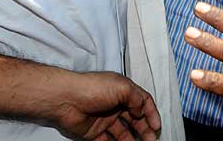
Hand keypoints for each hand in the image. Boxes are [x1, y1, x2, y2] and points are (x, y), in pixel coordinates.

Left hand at [46, 71, 160, 140]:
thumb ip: (136, 99)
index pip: (142, 102)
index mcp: (123, 91)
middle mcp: (114, 104)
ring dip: (133, 139)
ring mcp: (104, 119)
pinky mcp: (93, 132)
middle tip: (151, 139)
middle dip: (144, 129)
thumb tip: (142, 111)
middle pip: (135, 119)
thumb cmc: (93, 88)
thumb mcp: (122, 87)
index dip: (151, 113)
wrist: (66, 100)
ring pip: (123, 132)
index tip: (156, 126)